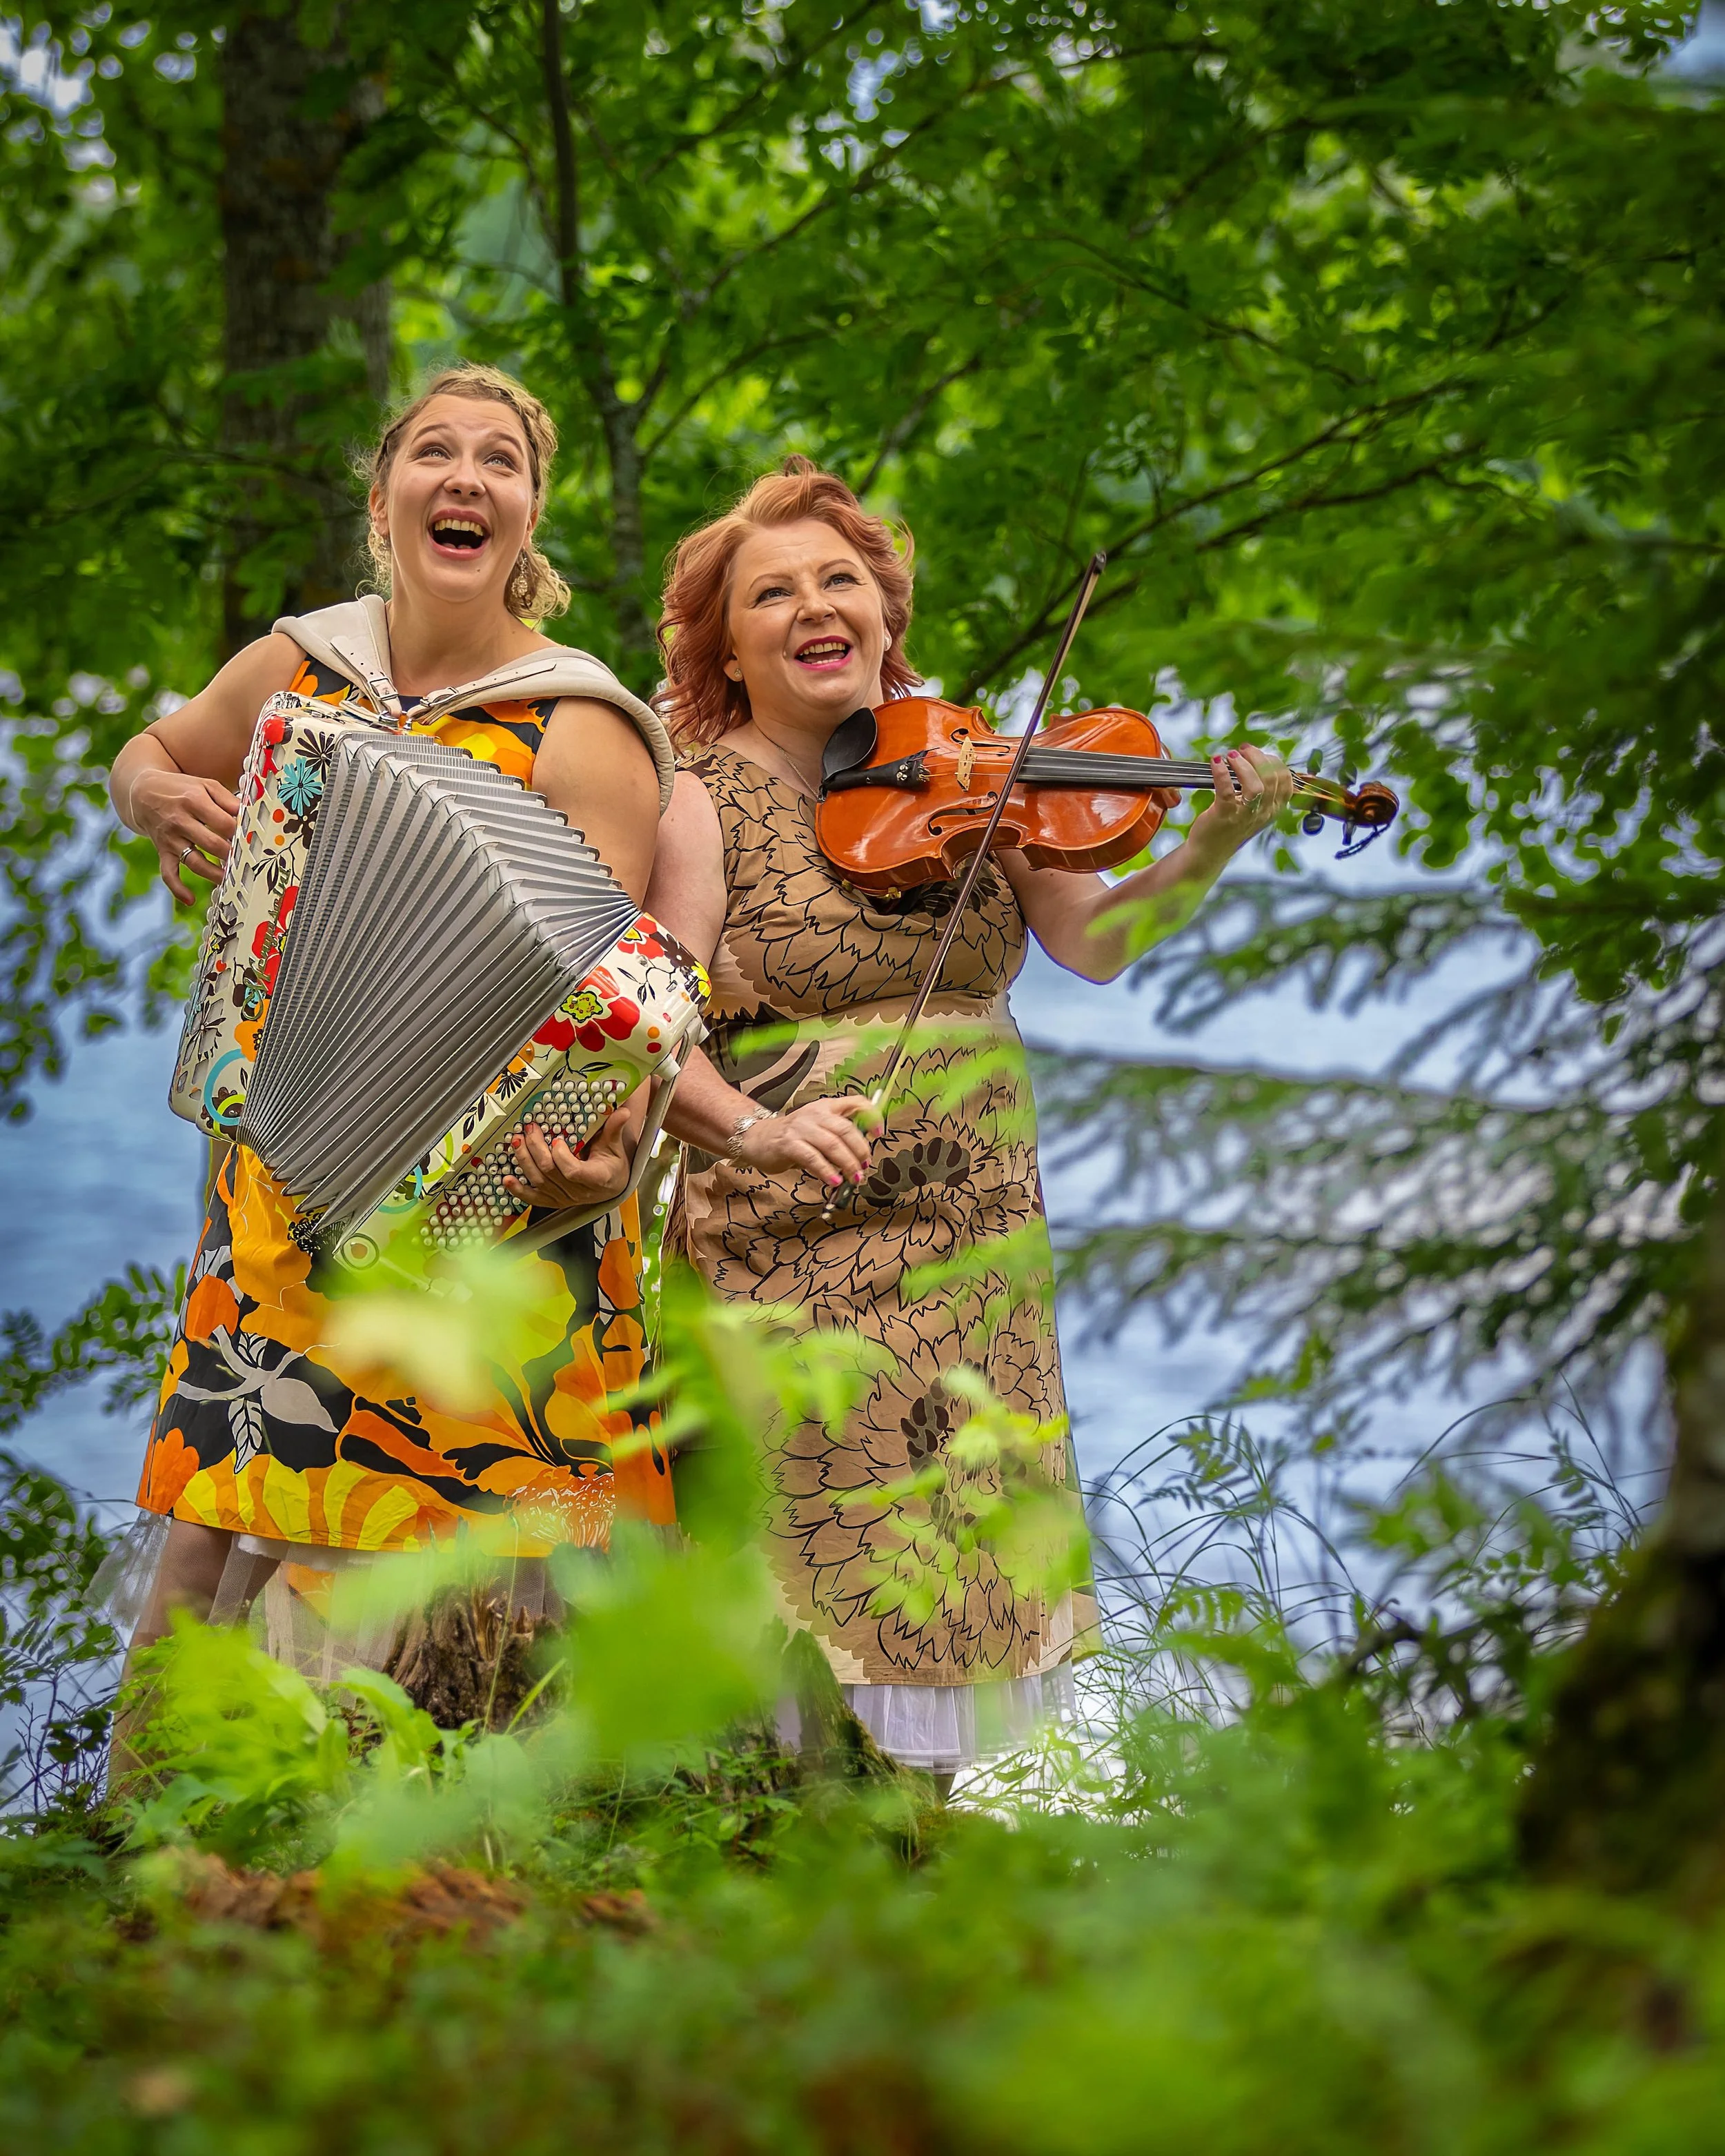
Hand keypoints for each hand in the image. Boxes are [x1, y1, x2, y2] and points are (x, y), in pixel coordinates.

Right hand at [128, 766, 240, 903]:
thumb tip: (248, 816)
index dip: (241, 833)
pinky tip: (191, 900)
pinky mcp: (162, 851)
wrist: (143, 793)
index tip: (254, 840)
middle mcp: (180, 821)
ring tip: (231, 881)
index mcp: (194, 801)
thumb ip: (228, 799)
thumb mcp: (205, 785)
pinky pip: (168, 873)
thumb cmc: (182, 789)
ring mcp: (171, 838)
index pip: (224, 823)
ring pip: (195, 862)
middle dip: (232, 855)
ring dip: (214, 874)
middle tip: (248, 862)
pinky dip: (177, 888)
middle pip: (213, 844)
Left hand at [502, 1110, 633, 1211]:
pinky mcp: (553, 1200)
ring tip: (517, 1142)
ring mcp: (564, 1198)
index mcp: (596, 1178)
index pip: (573, 1172)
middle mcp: (578, 1191)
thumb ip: (615, 1129)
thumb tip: (623, 1112)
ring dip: (524, 1161)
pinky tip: (507, 1179)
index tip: (557, 1140)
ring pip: (539, 1181)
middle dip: (536, 1149)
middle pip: (550, 1172)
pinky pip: (533, 1198)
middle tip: (530, 1129)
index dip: (561, 1157)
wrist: (611, 1185)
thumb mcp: (615, 1146)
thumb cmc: (612, 1165)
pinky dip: (518, 1190)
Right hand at [734, 1095, 875, 1191]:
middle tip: (865, 1166)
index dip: (871, 1116)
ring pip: (833, 1145)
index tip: (880, 1133)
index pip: (855, 1103)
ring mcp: (801, 1128)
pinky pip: (813, 1159)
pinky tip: (834, 1182)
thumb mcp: (818, 1129)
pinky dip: (827, 1172)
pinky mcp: (789, 1144)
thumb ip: (838, 1136)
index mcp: (826, 1107)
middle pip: (846, 1129)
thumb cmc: (793, 1137)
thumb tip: (863, 1154)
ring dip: (847, 1164)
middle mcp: (815, 1114)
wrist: (757, 1138)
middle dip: (860, 1150)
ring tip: (854, 1178)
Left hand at [1189, 745, 1293, 858]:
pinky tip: (1215, 763)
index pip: (1285, 781)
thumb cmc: (1231, 824)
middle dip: (1257, 758)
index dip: (1273, 762)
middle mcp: (1263, 812)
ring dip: (1243, 765)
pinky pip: (1226, 790)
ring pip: (1256, 786)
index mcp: (1273, 808)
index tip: (1258, 754)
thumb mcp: (1254, 809)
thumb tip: (1257, 759)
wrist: (1210, 851)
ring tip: (1231, 756)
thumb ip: (1260, 788)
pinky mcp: (1225, 816)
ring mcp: (1245, 816)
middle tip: (1242, 750)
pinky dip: (1221, 772)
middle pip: (1271, 779)